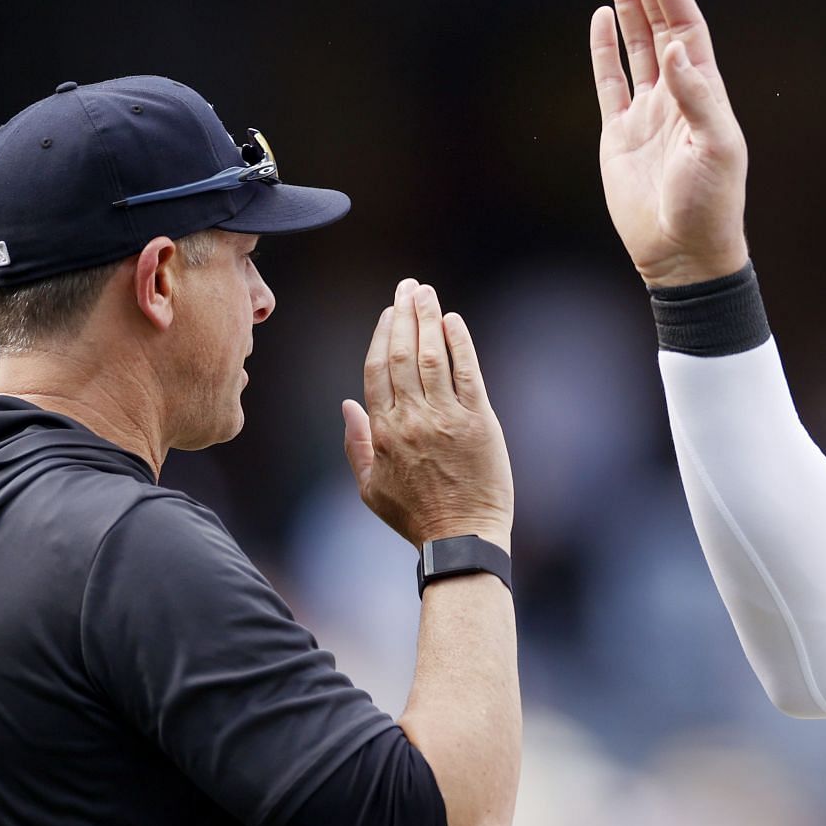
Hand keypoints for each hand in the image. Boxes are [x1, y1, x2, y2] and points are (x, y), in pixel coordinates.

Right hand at [341, 279, 513, 549]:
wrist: (462, 538)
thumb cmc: (416, 517)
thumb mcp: (370, 488)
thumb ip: (356, 444)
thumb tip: (346, 404)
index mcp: (383, 432)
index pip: (377, 370)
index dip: (382, 335)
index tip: (389, 312)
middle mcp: (411, 419)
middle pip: (401, 354)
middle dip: (404, 315)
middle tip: (408, 287)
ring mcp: (445, 418)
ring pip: (430, 356)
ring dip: (428, 319)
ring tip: (426, 293)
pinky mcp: (479, 421)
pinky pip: (467, 373)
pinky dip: (459, 344)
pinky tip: (453, 321)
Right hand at [590, 0, 749, 288]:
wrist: (683, 253)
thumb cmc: (710, 204)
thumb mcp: (715, 148)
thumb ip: (696, 98)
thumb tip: (675, 49)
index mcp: (705, 92)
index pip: (685, 25)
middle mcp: (678, 95)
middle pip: (661, 25)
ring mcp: (649, 113)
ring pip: (637, 47)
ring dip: (630, 6)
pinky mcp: (621, 135)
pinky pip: (611, 83)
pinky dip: (605, 51)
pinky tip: (603, 20)